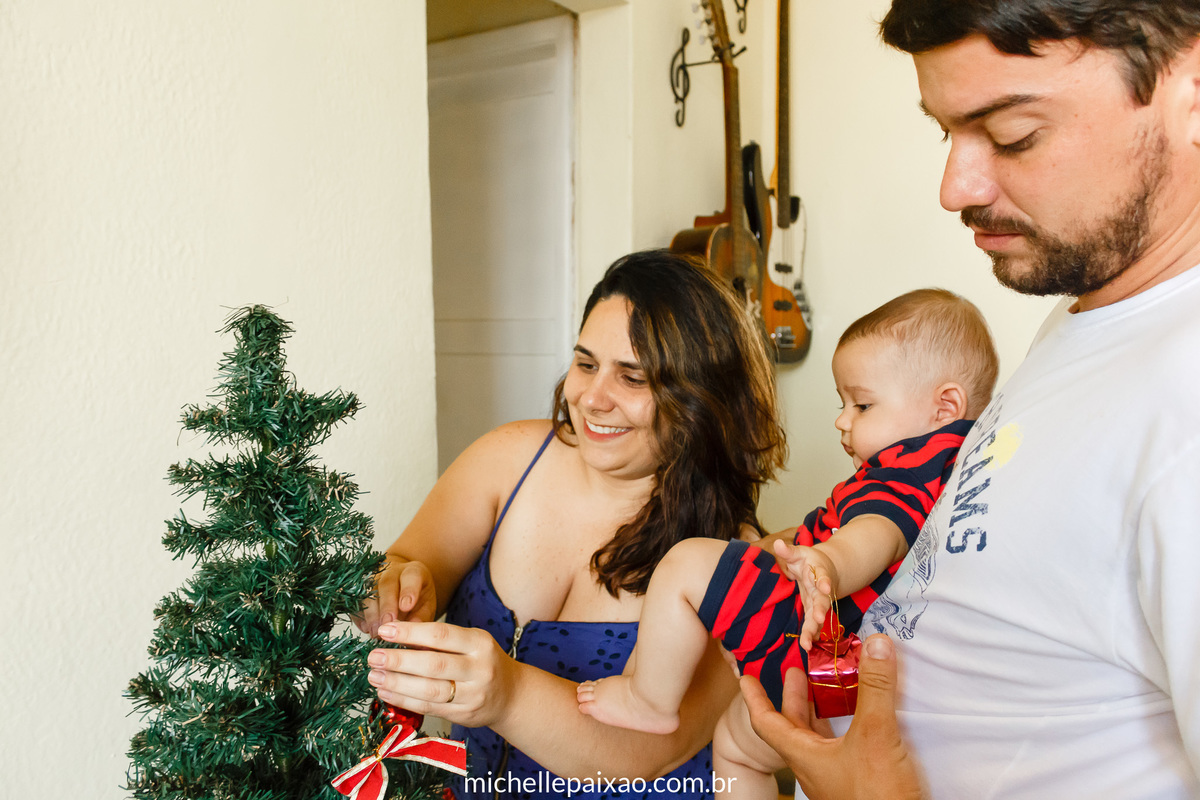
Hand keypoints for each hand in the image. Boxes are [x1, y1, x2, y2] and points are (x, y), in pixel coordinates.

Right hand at [355, 555, 437, 635]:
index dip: (408, 590)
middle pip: (386, 584)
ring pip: (369, 593)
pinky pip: (357, 602)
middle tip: (387, 623)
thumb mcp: (427, 605)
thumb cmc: (418, 599)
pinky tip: (366, 629)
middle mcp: (392, 572)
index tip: (406, 606)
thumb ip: (422, 616)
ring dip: (371, 614)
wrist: (403, 589)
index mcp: (414, 572)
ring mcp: (374, 579)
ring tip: (376, 632)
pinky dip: (360, 616)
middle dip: (386, 606)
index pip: (411, 576)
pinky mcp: (361, 591)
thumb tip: (414, 628)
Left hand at [367, 620, 516, 727]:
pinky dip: (404, 700)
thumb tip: (397, 636)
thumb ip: (441, 641)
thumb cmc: (483, 662)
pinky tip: (386, 692)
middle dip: (399, 661)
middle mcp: (479, 669)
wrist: (510, 694)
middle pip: (434, 665)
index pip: (441, 635)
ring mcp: (472, 694)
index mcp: (479, 643)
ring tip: (375, 676)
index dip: (411, 633)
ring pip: (430, 690)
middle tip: (374, 656)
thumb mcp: (471, 643)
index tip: (385, 631)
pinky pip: (429, 708)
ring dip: (398, 683)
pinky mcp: (464, 715)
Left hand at [740, 634, 923, 799]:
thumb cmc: (876, 797)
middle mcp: (815, 766)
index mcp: (804, 755)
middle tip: (796, 670)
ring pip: (820, 738)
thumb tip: (876, 644)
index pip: (766, 723)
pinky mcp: (859, 782)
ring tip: (828, 686)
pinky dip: (846, 727)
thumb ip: (875, 688)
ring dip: (821, 711)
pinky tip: (863, 718)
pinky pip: (844, 747)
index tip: (745, 677)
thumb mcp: (876, 736)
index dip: (755, 698)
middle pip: (794, 726)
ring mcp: (836, 776)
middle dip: (795, 696)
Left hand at [772, 540, 837, 648]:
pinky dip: (811, 635)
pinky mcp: (814, 612)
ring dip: (813, 629)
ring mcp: (819, 603)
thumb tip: (777, 543)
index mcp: (819, 573)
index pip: (823, 577)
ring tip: (807, 643)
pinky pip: (813, 625)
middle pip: (822, 601)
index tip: (826, 587)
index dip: (825, 582)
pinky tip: (806, 646)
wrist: (825, 570)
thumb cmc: (809, 561)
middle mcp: (822, 591)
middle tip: (818, 620)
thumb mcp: (800, 553)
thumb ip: (789, 551)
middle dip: (820, 610)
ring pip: (818, 617)